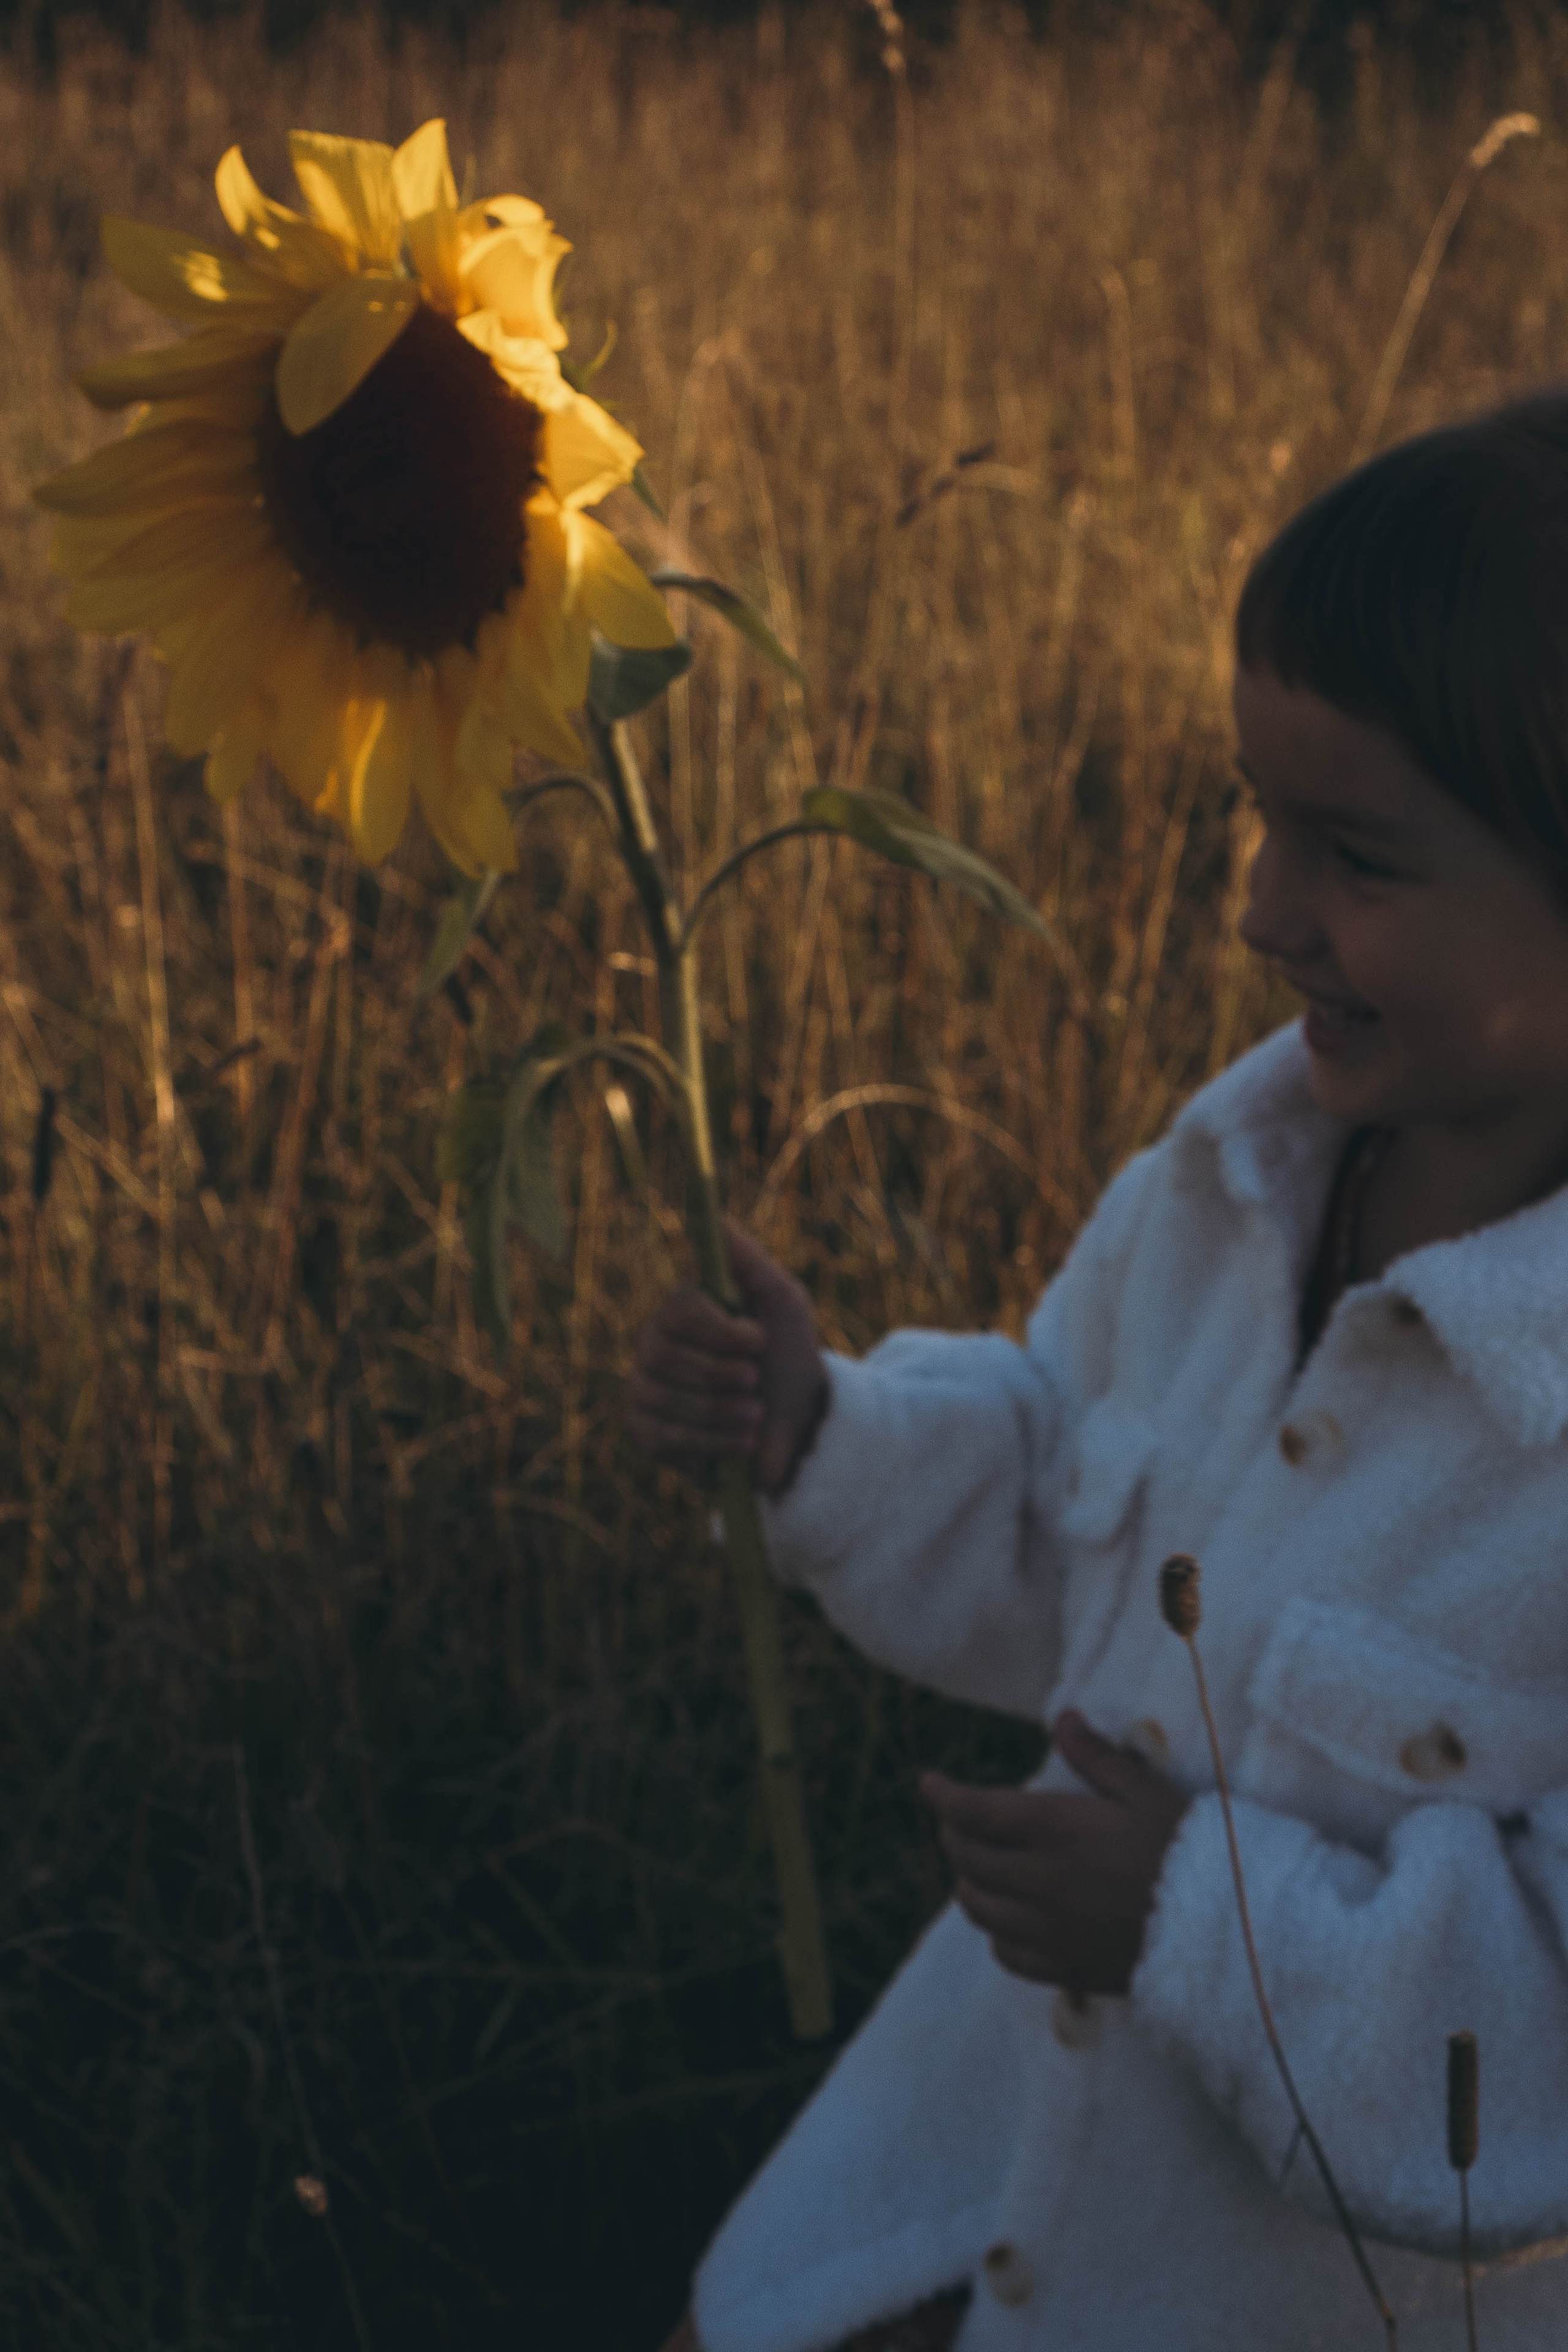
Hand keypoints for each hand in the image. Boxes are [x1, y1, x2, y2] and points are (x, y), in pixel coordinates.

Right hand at [626, 1217, 827, 1496]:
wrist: (797, 1424)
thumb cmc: (788, 1356)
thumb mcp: (782, 1303)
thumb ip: (749, 1262)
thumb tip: (718, 1216)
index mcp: (683, 1308)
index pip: (678, 1308)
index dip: (718, 1330)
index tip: (759, 1340)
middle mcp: (654, 1343)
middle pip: (664, 1355)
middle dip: (719, 1376)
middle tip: (755, 1384)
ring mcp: (644, 1387)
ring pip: (661, 1398)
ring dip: (720, 1413)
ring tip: (755, 1417)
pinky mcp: (645, 1431)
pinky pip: (659, 1436)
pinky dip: (708, 1444)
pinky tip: (738, 1444)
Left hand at [920, 1710, 1190, 1994]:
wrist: (1230, 1928)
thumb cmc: (1191, 1848)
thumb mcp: (1147, 1790)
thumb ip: (1097, 1757)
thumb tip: (1062, 1718)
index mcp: (1059, 1831)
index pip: (976, 1813)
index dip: (944, 1796)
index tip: (929, 1783)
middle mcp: (1043, 1882)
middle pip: (970, 1860)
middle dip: (954, 1835)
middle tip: (957, 1822)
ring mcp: (1052, 1932)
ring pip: (980, 1910)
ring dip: (969, 1883)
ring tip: (977, 1868)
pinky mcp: (1069, 1968)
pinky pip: (1008, 1955)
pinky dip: (996, 1934)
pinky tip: (1008, 1921)